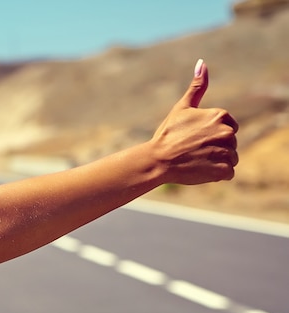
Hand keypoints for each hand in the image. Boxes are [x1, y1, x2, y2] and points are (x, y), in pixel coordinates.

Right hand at [150, 59, 238, 184]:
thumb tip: (202, 63)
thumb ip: (197, 87)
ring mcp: (226, 152)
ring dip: (216, 162)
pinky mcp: (223, 170)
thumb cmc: (168, 134)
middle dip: (215, 148)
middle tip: (193, 151)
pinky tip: (200, 170)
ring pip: (230, 159)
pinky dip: (216, 174)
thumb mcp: (182, 108)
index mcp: (221, 116)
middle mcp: (227, 132)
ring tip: (196, 161)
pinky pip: (228, 173)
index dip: (211, 135)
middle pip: (230, 144)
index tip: (195, 138)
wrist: (157, 160)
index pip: (228, 128)